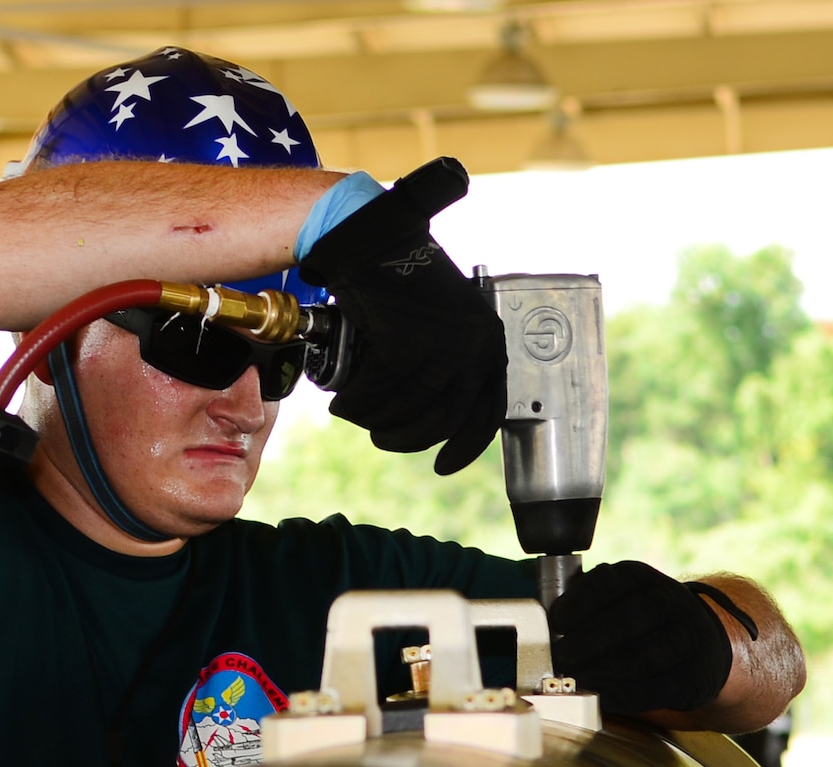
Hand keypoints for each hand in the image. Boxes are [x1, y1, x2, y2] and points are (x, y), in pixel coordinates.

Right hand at [298, 158, 504, 474]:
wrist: (369, 234)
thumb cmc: (401, 274)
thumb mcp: (444, 319)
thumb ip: (448, 361)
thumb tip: (435, 417)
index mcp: (489, 341)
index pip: (487, 413)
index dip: (465, 447)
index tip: (443, 466)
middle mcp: (473, 345)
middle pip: (443, 420)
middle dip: (407, 438)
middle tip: (381, 436)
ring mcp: (440, 345)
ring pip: (405, 411)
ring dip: (374, 421)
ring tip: (355, 411)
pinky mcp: (402, 343)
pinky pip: (375, 395)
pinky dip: (355, 405)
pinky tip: (344, 402)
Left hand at [549, 561, 734, 715]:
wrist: (700, 644)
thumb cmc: (640, 624)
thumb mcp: (617, 600)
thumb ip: (585, 607)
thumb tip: (547, 625)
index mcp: (643, 578)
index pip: (610, 581)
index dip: (580, 602)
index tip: (557, 621)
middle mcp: (671, 601)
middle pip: (631, 617)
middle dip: (590, 639)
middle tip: (562, 657)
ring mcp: (689, 638)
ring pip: (648, 654)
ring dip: (606, 669)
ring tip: (578, 678)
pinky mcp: (696, 675)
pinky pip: (660, 687)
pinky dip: (626, 694)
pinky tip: (602, 695)